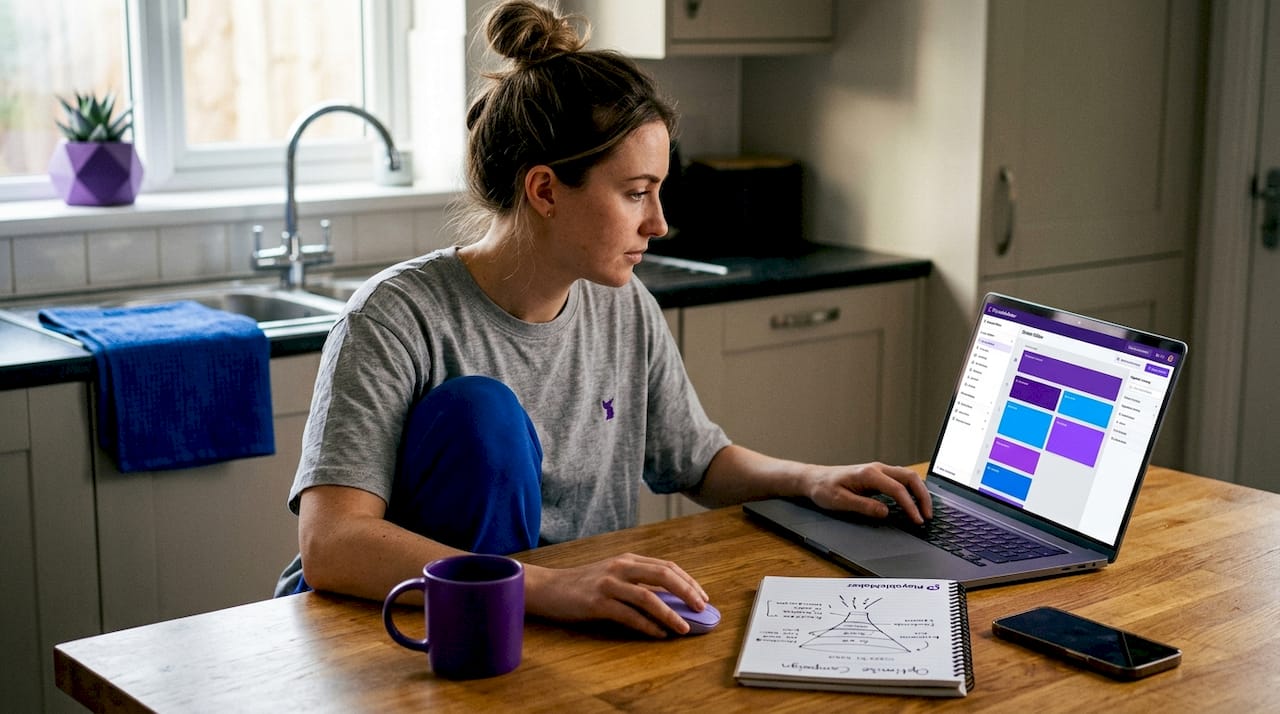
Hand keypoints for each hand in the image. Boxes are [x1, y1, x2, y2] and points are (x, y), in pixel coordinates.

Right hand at [522, 553, 708, 637]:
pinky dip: (647, 626)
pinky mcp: (598, 602)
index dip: (688, 581)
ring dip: (670, 614)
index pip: (667, 566)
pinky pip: (629, 615)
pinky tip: (658, 634)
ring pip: (649, 597)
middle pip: (663, 575)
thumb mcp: (613, 574)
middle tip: (702, 609)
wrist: (549, 588)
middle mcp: (621, 567)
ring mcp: (609, 584)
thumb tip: (671, 600)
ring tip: (684, 628)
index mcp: (628, 559)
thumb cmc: (583, 584)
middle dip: (687, 592)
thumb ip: (638, 581)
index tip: (703, 597)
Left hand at [803, 461, 932, 524]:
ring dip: (919, 492)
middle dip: (923, 496)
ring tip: (925, 510)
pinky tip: (915, 501)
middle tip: (928, 515)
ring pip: (908, 476)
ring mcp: (878, 470)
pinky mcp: (878, 475)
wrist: (814, 478)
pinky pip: (901, 479)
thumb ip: (864, 506)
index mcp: (868, 474)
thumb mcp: (840, 501)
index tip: (917, 520)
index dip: (910, 505)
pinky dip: (912, 490)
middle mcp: (876, 469)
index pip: (897, 489)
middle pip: (910, 478)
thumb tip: (885, 512)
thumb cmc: (824, 488)